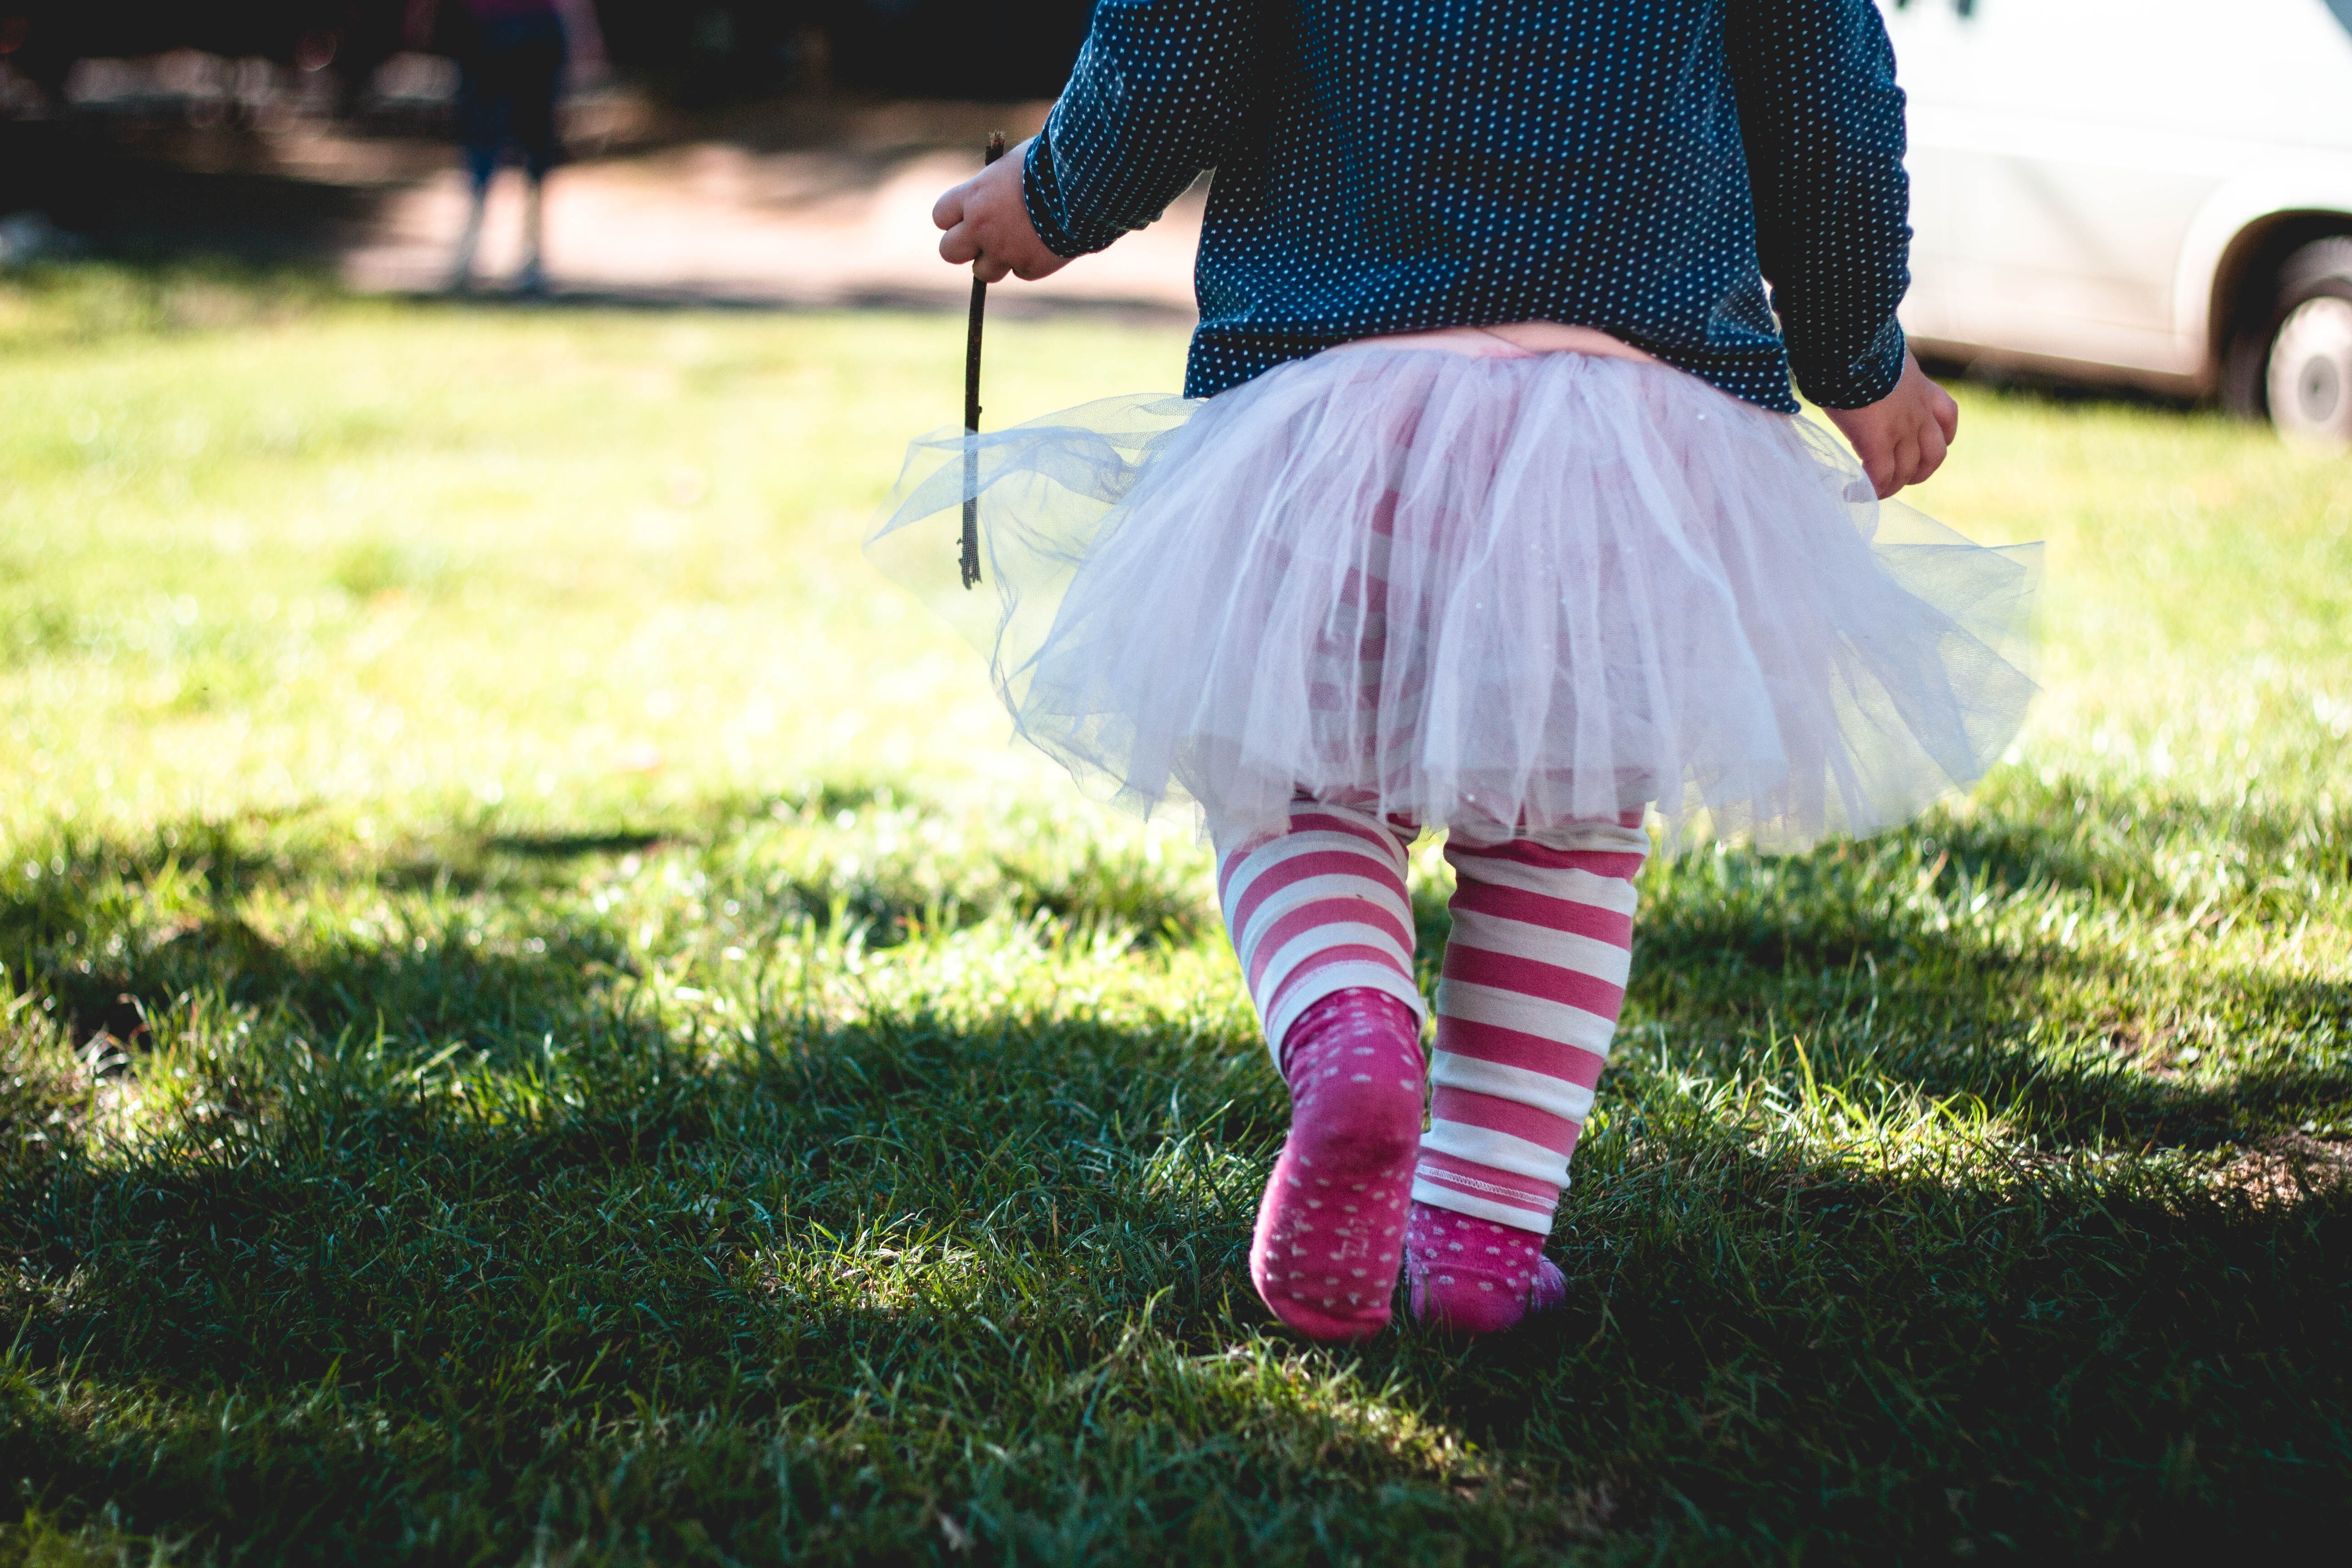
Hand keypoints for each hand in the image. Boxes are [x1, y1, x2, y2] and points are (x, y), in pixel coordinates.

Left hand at [934, 140, 1070, 283]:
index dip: (954, 218)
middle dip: (965, 247)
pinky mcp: (1031, 267)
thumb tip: (992, 195)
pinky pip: (1021, 272)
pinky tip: (1046, 243)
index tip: (968, 215)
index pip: (940, 216)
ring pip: (983, 272)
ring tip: (1017, 243)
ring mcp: (1005, 251)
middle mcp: (982, 228)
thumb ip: (993, 186)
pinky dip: (1029, 261)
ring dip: (995, 261)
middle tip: (982, 239)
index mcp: (974, 197)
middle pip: (948, 252)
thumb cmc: (1051, 160)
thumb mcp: (1012, 165)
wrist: (1087, 183)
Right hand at [1823, 352, 1959, 498]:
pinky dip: (1869, 490)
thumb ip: (1882, 366)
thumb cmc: (1856, 342)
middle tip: (1900, 478)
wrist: (1849, 344)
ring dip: (1893, 485)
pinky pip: (1878, 477)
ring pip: (1908, 471)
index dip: (1940, 438)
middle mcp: (1919, 412)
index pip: (1946, 417)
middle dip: (1920, 472)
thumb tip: (1858, 363)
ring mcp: (1900, 429)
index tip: (1922, 447)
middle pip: (1934, 455)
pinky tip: (1852, 493)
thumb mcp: (1882, 352)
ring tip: (1875, 490)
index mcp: (1922, 387)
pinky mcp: (1876, 441)